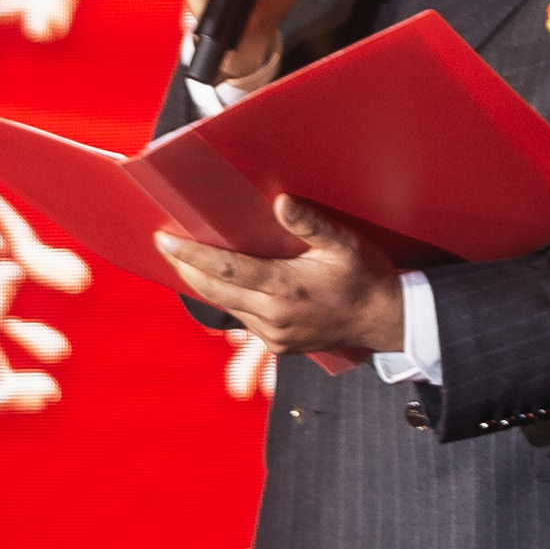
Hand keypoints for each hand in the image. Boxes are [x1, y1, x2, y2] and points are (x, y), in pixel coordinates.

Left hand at [156, 191, 394, 368]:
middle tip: (165, 246)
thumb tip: (280, 203)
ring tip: (188, 261)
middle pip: (213, 290)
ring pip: (226, 307)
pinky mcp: (278, 346)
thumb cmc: (366, 276)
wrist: (385, 319)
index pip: (225, 268)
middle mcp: (273, 316)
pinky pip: (243, 319)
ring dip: (205, 285)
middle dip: (185, 268)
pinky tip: (225, 284)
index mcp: (285, 289)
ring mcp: (274, 336)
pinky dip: (229, 300)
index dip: (190, 254)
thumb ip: (310, 224)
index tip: (164, 240)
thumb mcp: (344, 243)